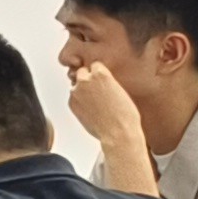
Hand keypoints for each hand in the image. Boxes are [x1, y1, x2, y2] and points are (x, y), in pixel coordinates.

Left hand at [66, 63, 158, 190]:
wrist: (118, 133)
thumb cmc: (126, 115)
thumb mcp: (121, 90)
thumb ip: (107, 81)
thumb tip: (100, 82)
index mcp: (100, 74)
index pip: (95, 65)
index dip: (99, 73)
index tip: (102, 80)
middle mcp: (85, 80)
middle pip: (82, 73)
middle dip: (88, 79)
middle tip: (96, 91)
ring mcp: (76, 91)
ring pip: (76, 86)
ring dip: (83, 91)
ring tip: (96, 104)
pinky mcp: (71, 103)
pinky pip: (74, 98)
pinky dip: (80, 102)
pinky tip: (91, 110)